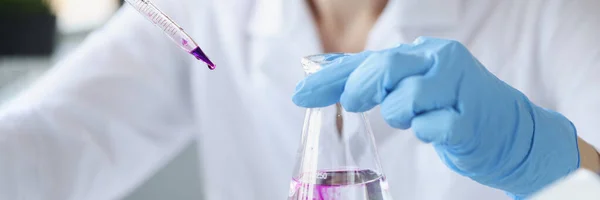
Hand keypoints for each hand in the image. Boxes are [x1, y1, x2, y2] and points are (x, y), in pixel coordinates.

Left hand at [292, 37, 579, 197]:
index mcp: (424, 52)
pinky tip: (438, 130)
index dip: (330, 78)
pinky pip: (434, 127)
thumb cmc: (453, 106)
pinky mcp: (472, 121)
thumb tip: (320, 74)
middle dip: (360, 88)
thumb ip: (371, 78)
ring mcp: (460, 89)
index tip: (300, 94)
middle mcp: (442, 62)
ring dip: (399, 115)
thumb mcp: (412, 85)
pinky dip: (427, 132)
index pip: (368, 60)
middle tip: (352, 104)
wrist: (512, 132)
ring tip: (414, 119)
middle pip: (386, 67)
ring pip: (406, 99)